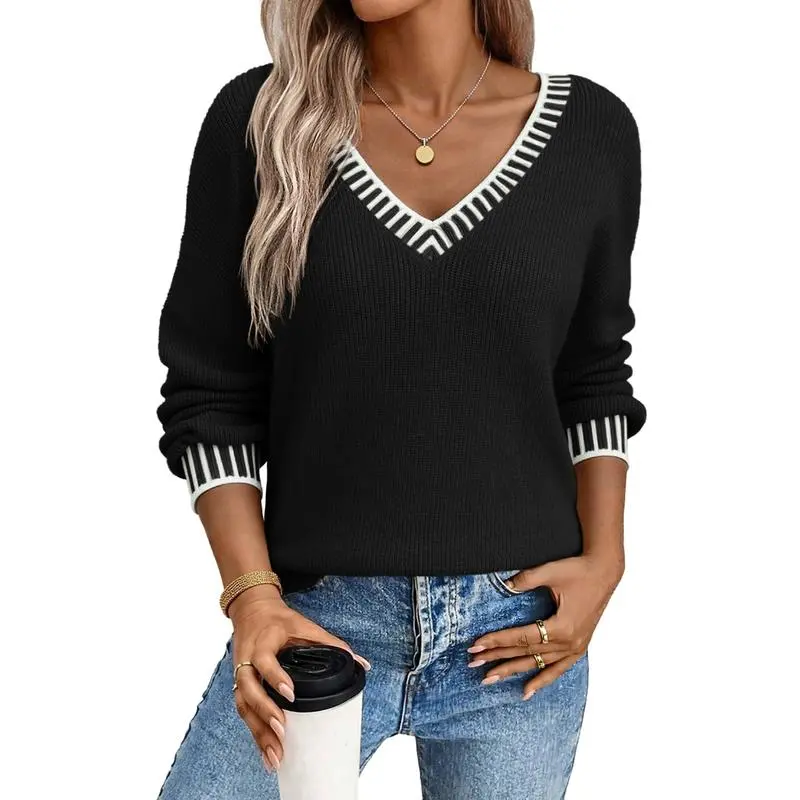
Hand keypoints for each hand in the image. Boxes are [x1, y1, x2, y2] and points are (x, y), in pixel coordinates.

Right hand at [228, 585, 370, 772]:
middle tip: (282, 731)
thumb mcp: (305, 625)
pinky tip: (267, 754)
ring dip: (258, 732)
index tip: (291, 695)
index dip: (275, 677)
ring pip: (243, 706)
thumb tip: (361, 663)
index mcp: (264, 641)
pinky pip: (244, 713)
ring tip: (275, 755)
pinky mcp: (240, 687)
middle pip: (248, 689)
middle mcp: (247, 659)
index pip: (265, 660)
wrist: (251, 611)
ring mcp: (240, 674)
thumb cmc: (279, 620)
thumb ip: (331, 643)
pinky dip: (255, 735)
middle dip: (264, 712)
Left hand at [468, 553, 623, 698]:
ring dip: (513, 671)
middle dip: (497, 658)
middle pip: (525, 653)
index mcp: (562, 627)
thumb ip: (525, 580)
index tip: (475, 645)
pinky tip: (526, 692)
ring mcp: (575, 648)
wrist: (604, 572)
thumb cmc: (578, 570)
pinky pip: (558, 669)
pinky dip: (542, 680)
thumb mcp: (550, 571)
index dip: (496, 640)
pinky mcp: (578, 647)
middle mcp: (568, 643)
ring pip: (537, 664)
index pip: (521, 637)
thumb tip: (503, 585)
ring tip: (489, 678)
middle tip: (473, 663)